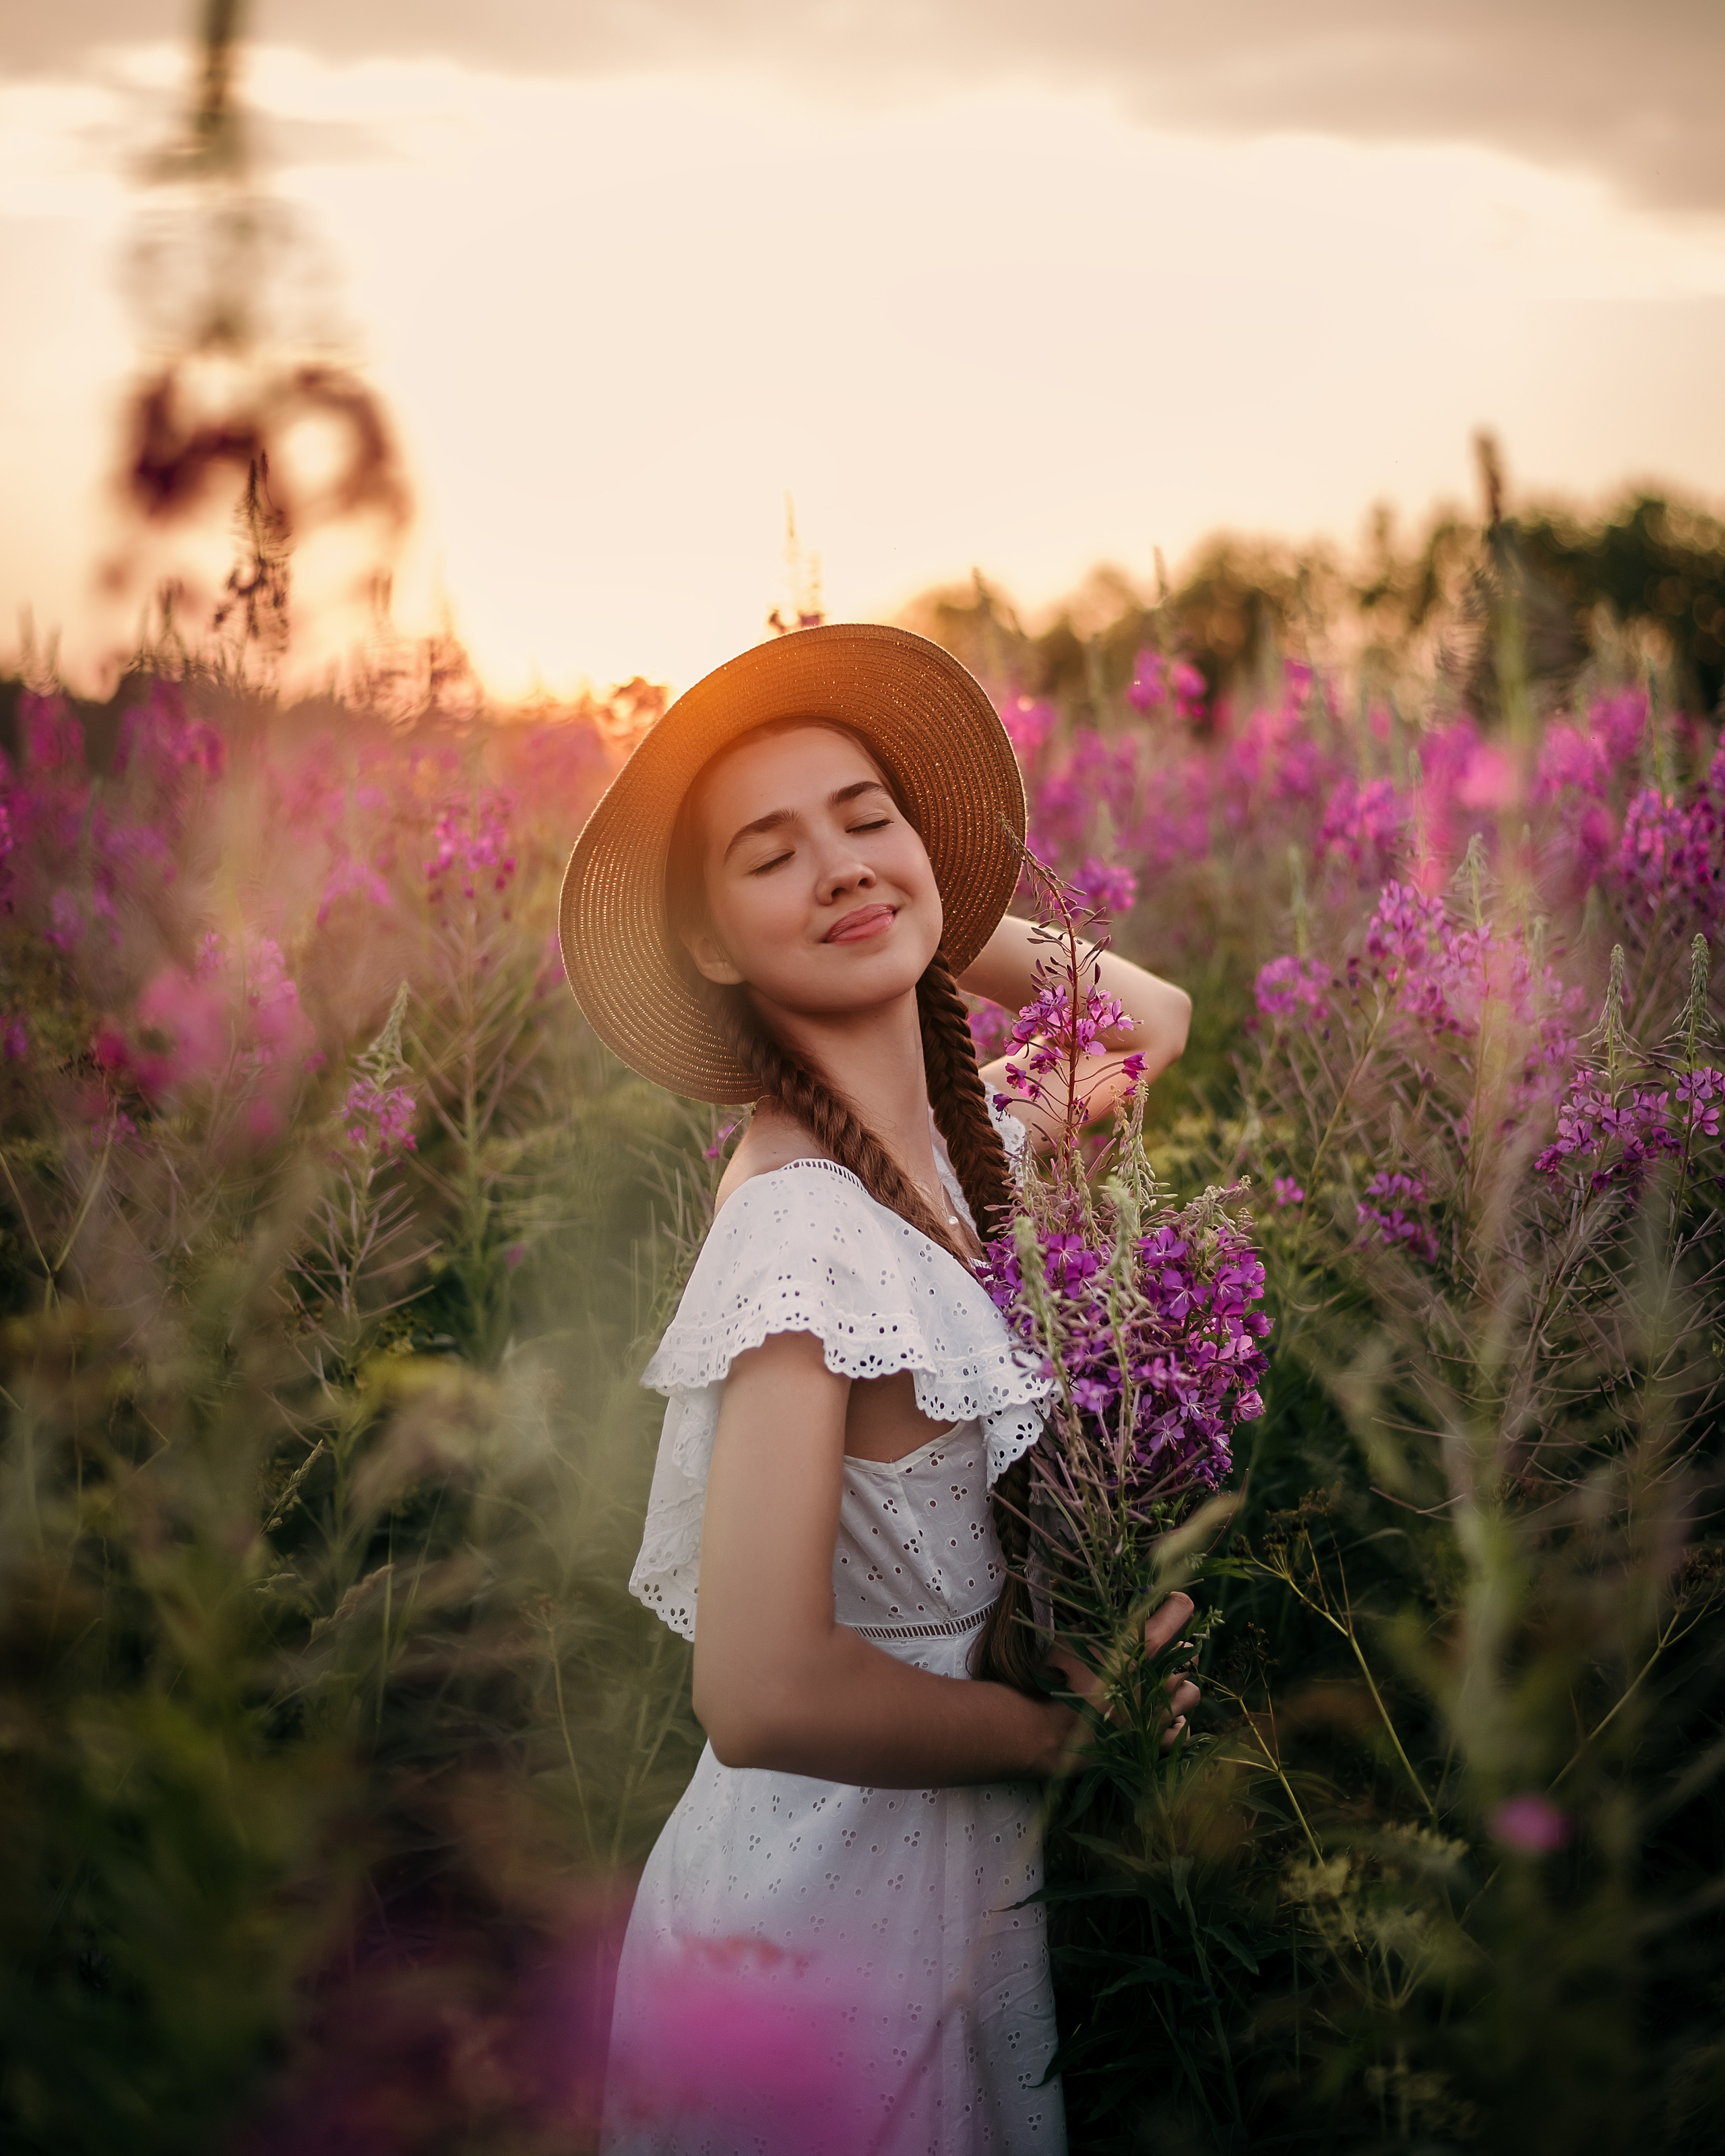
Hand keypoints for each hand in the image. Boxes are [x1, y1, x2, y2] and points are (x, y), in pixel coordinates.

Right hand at [1038, 1592, 1199, 1766]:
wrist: (1052, 1726)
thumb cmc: (1060, 1676)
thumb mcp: (1077, 1634)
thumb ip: (1105, 1622)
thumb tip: (1121, 1611)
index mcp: (1144, 1644)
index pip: (1181, 1609)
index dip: (1174, 1604)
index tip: (1164, 1605)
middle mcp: (1160, 1675)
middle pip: (1190, 1651)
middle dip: (1175, 1647)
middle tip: (1153, 1651)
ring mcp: (1161, 1710)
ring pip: (1192, 1691)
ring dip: (1177, 1687)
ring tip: (1156, 1687)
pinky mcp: (1155, 1740)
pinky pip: (1183, 1728)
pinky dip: (1174, 1722)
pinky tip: (1157, 1717)